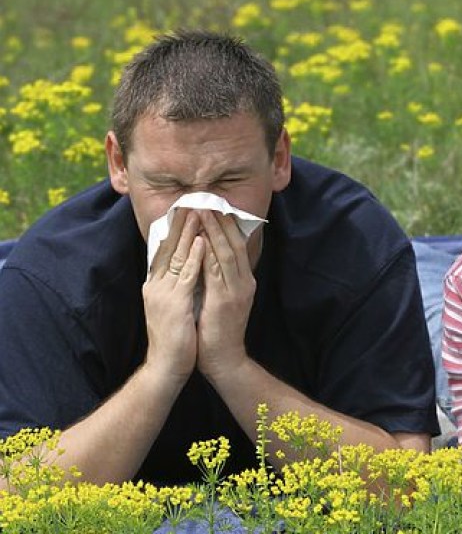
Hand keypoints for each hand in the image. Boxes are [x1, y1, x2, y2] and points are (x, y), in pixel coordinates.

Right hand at [142, 209, 203, 383]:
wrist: (167, 366)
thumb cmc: (175, 337)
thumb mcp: (174, 305)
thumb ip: (177, 285)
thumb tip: (188, 267)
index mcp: (155, 285)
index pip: (164, 250)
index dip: (175, 229)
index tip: (185, 208)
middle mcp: (155, 285)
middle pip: (168, 247)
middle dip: (182, 223)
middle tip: (192, 199)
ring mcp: (163, 293)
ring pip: (177, 255)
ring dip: (189, 232)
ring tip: (199, 211)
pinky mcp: (175, 304)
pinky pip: (186, 275)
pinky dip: (194, 257)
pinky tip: (202, 241)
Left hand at [196, 210, 256, 380]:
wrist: (224, 360)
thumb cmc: (217, 331)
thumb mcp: (221, 299)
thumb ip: (217, 278)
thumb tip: (206, 256)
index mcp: (243, 281)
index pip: (237, 245)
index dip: (227, 224)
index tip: (215, 205)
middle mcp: (244, 282)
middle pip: (235, 243)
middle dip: (222, 220)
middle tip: (209, 198)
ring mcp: (237, 290)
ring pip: (227, 252)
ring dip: (214, 230)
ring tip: (203, 210)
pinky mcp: (226, 300)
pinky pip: (217, 270)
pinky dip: (209, 252)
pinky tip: (200, 238)